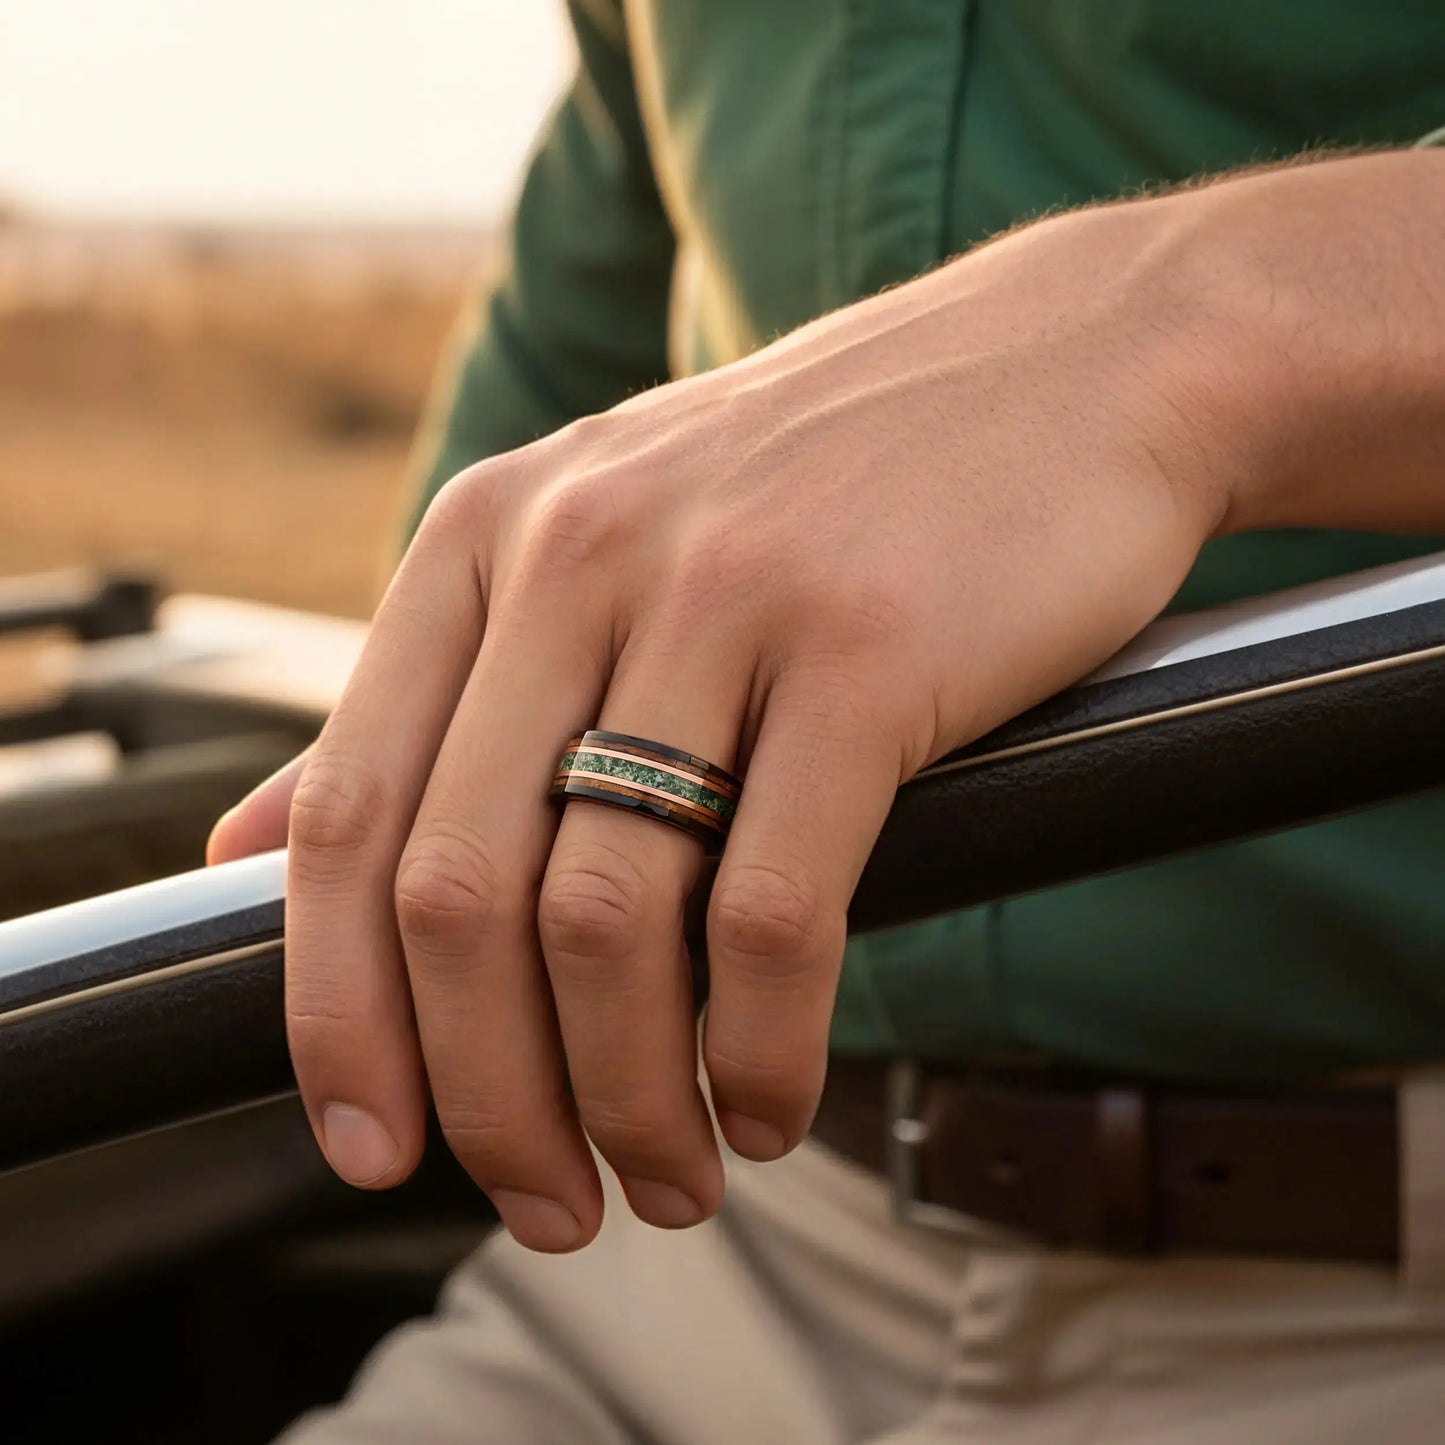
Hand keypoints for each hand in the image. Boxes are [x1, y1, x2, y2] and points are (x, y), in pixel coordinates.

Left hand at [211, 191, 1246, 1251]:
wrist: (1072, 366)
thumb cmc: (832, 486)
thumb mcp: (596, 542)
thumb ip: (432, 700)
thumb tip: (242, 845)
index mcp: (488, 539)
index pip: (345, 817)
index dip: (338, 1015)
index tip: (371, 1149)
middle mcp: (581, 556)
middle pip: (463, 898)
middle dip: (486, 1098)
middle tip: (547, 1205)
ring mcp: (727, 598)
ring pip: (608, 924)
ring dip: (625, 1098)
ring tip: (673, 1178)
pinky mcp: (871, 654)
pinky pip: (775, 910)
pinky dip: (763, 1048)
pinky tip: (774, 1104)